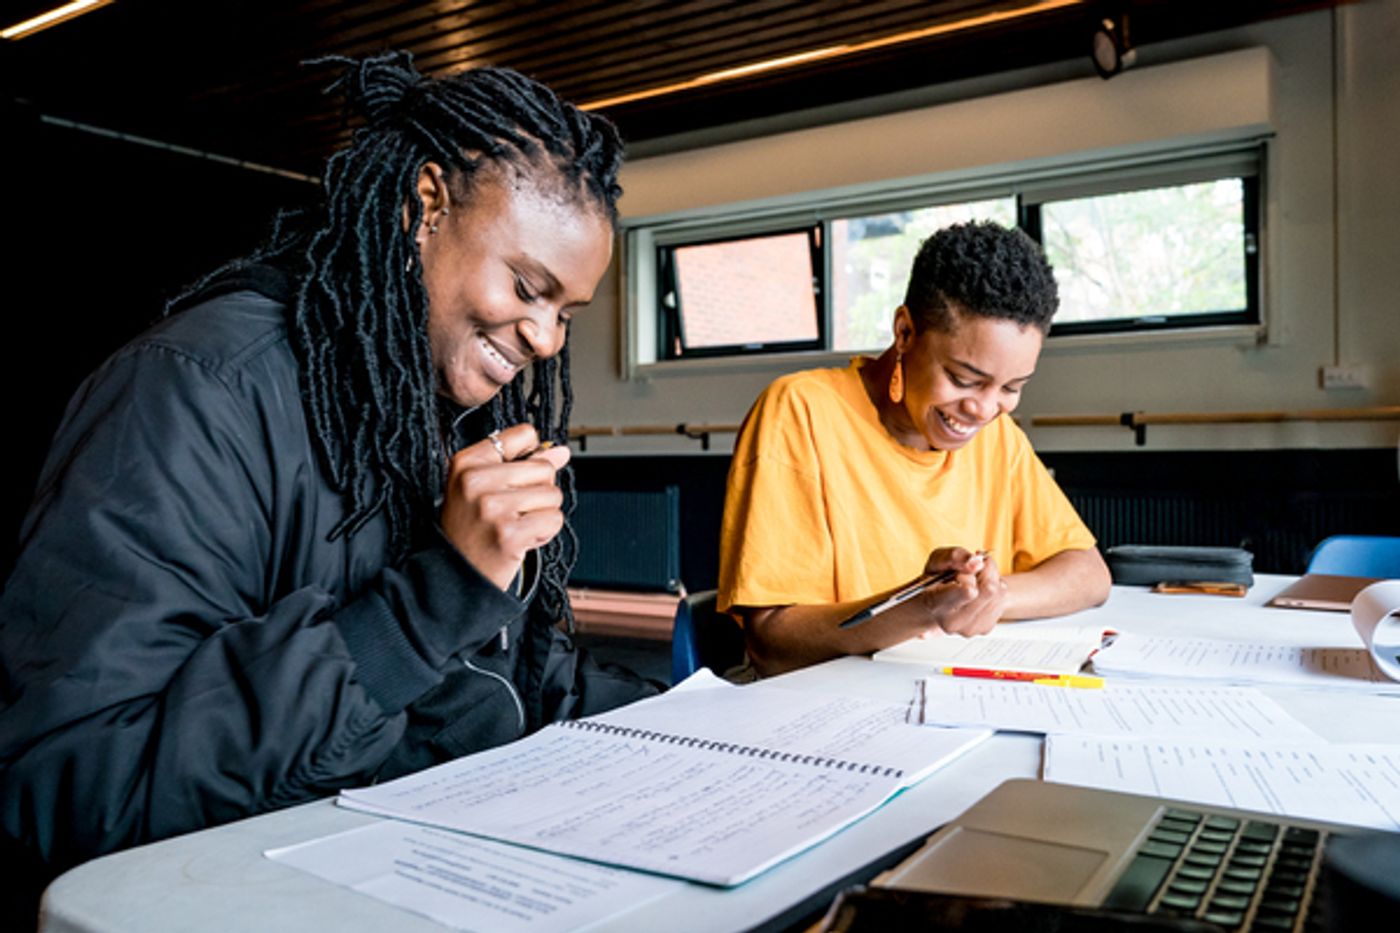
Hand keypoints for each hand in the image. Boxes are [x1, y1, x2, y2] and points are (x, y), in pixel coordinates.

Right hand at [439, 423, 570, 589]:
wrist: (455, 575)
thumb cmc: (471, 529)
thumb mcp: (483, 488)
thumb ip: (521, 463)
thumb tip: (561, 451)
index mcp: (466, 462)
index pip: (524, 434)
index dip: (531, 458)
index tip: (514, 479)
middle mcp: (475, 481)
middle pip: (544, 468)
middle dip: (538, 493)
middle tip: (512, 512)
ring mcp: (492, 507)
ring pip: (553, 495)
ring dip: (542, 514)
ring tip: (516, 526)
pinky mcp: (509, 533)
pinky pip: (553, 520)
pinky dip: (544, 533)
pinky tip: (522, 540)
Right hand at [913, 546, 1005, 637]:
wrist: (940, 600)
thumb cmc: (937, 579)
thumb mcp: (938, 559)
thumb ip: (955, 556)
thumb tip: (977, 562)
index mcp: (935, 604)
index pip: (962, 595)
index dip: (968, 588)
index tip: (971, 586)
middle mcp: (952, 622)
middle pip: (988, 589)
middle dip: (983, 571)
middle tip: (970, 570)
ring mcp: (971, 628)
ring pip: (998, 590)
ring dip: (990, 577)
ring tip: (974, 580)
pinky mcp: (986, 627)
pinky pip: (1002, 598)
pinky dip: (995, 588)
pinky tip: (979, 591)